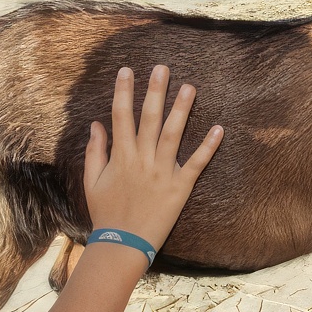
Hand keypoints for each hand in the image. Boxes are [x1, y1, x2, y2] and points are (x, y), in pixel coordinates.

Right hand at [83, 64, 219, 248]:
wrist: (122, 244)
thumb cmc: (106, 213)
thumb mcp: (92, 182)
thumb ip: (95, 152)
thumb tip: (96, 124)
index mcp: (121, 157)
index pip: (121, 117)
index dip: (123, 92)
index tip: (126, 70)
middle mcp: (142, 161)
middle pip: (149, 119)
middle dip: (155, 91)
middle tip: (162, 68)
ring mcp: (162, 173)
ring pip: (173, 135)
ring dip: (181, 110)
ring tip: (189, 87)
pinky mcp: (180, 188)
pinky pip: (196, 163)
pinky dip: (208, 147)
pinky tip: (219, 128)